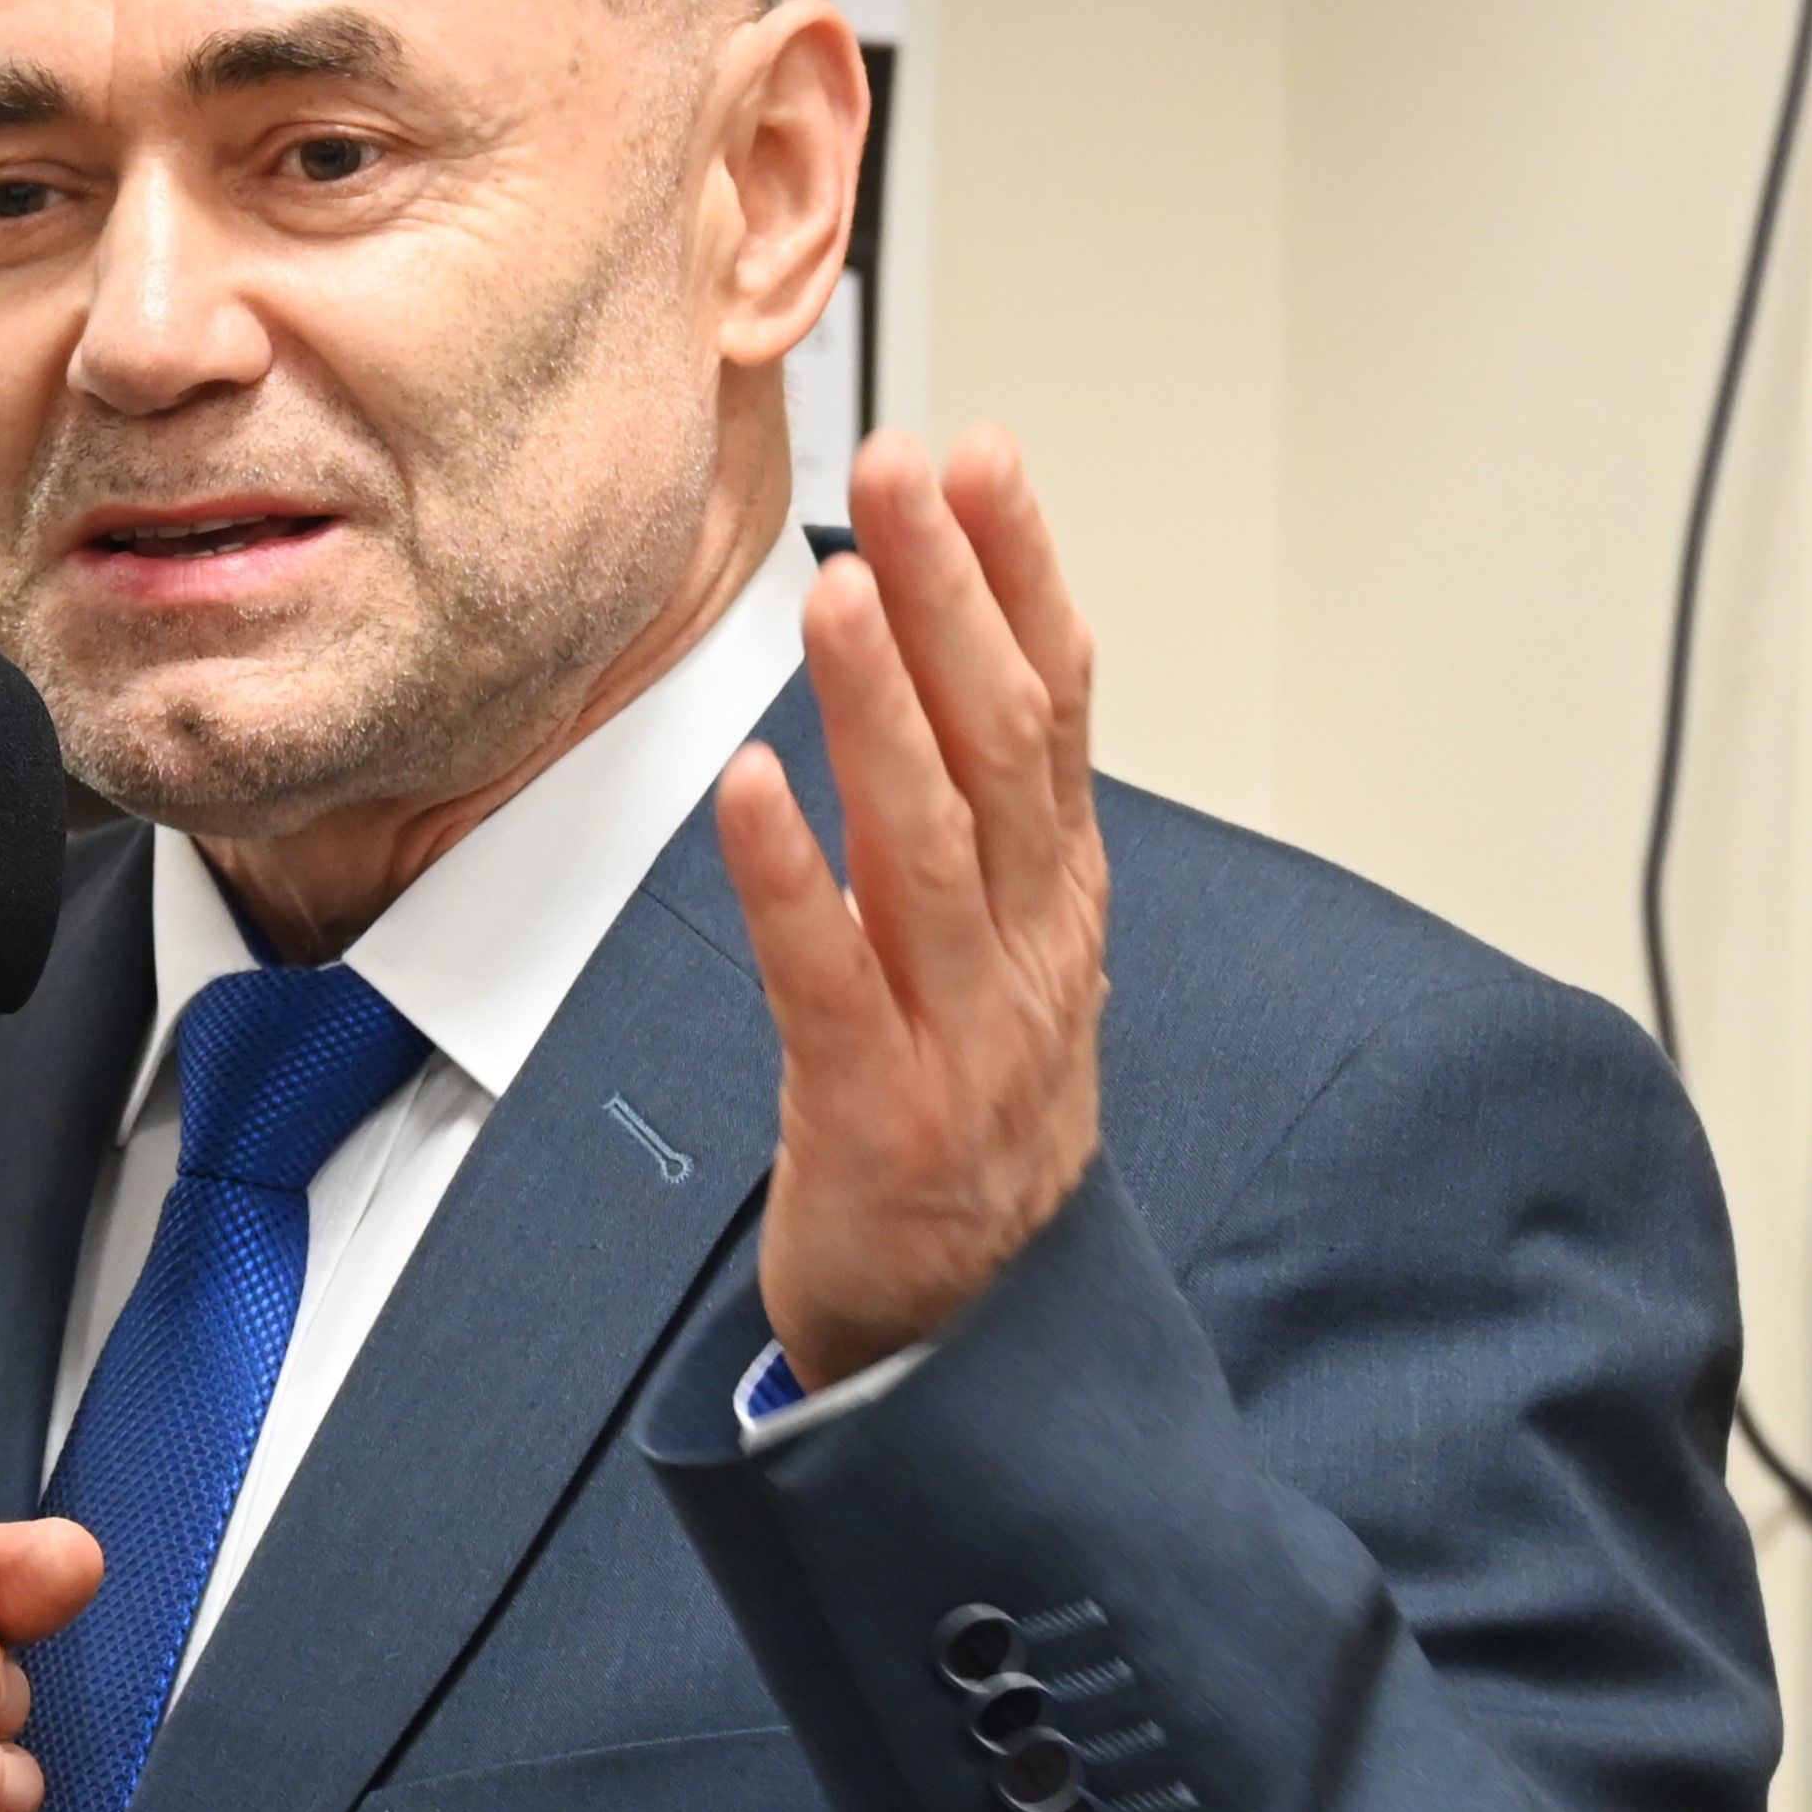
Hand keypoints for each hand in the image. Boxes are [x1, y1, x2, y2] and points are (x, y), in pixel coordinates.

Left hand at [716, 427, 1110, 1390]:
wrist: (984, 1358)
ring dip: (885, 704)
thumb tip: (955, 661)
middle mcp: (1031, 954)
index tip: (983, 453)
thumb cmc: (971, 1142)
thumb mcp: (1011, 966)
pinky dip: (793, 879)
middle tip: (905, 466)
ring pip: (930, 840)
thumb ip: (986, 827)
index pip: (1058, 705)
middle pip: (1005, 743)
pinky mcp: (879, 1118)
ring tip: (842, 584)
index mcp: (1060, 905)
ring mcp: (965, 1037)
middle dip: (956, 591)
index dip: (1023, 572)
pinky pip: (830, 980)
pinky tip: (750, 786)